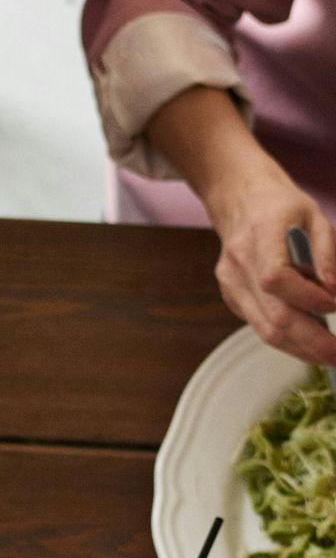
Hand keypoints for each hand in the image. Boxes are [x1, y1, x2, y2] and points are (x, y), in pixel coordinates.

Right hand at [198, 151, 335, 370]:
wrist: (239, 200)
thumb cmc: (281, 206)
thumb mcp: (314, 215)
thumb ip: (327, 251)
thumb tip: (335, 290)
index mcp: (261, 236)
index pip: (276, 278)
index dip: (308, 297)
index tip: (334, 304)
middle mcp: (240, 264)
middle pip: (273, 316)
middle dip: (311, 341)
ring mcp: (232, 284)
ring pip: (266, 330)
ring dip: (300, 349)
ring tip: (328, 356)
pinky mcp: (232, 297)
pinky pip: (260, 326)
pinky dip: (287, 339)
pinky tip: (308, 343)